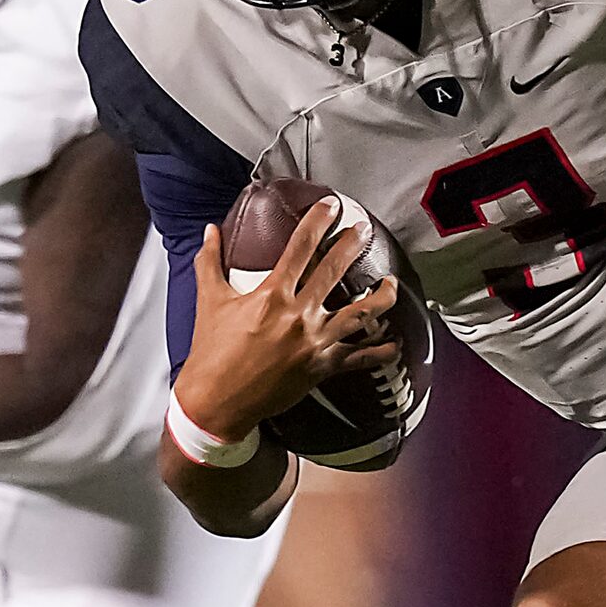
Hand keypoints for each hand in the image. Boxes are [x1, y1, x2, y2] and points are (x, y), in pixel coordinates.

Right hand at [174, 200, 399, 434]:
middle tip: (365, 229)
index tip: (331, 205)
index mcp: (271, 296)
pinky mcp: (323, 367)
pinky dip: (381, 351)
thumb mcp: (209, 302)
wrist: (217, 401)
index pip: (299, 248)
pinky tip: (396, 342)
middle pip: (335, 272)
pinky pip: (361, 358)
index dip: (317, 222)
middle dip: (353, 245)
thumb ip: (209, 263)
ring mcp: (315, 342)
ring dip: (381, 297)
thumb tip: (210, 231)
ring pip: (361, 314)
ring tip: (391, 283)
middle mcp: (298, 316)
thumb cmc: (211, 352)